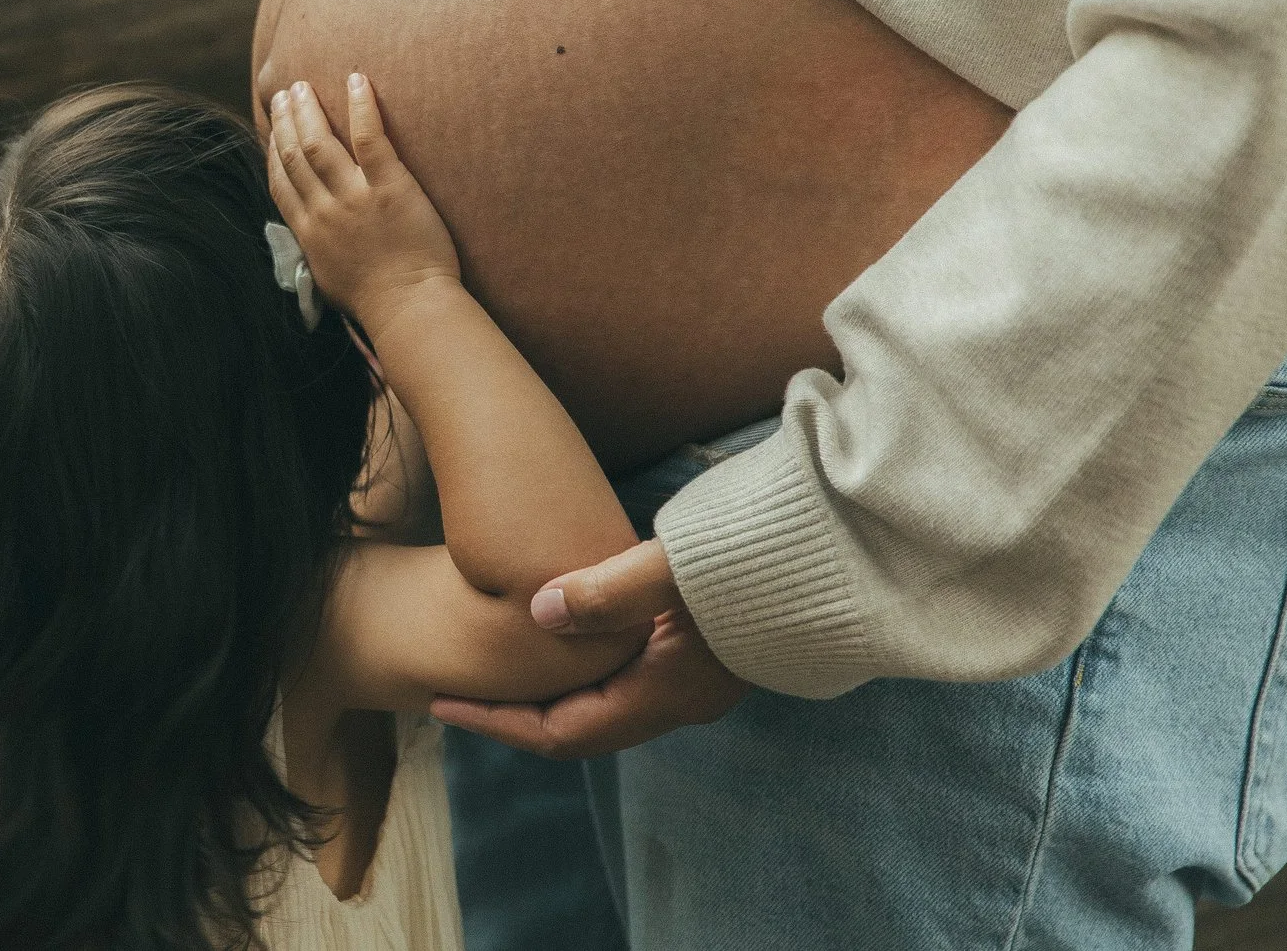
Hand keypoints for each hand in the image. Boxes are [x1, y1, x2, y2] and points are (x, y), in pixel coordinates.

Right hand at [266, 74, 460, 331]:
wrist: (409, 308)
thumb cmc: (376, 301)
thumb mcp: (328, 280)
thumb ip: (315, 251)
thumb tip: (309, 238)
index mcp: (308, 232)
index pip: (280, 181)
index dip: (274, 149)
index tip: (274, 127)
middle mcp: (323, 210)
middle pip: (294, 154)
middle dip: (286, 119)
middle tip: (286, 93)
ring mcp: (355, 197)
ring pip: (319, 142)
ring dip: (308, 109)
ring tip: (305, 85)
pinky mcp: (390, 188)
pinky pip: (369, 138)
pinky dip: (361, 107)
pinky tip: (356, 79)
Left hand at [429, 538, 750, 757]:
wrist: (846, 554)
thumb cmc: (762, 557)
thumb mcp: (675, 566)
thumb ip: (606, 588)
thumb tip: (537, 611)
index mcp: (667, 691)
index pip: (561, 732)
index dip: (496, 721)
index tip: (440, 702)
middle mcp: (681, 699)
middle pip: (577, 728)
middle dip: (512, 713)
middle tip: (452, 688)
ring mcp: (696, 681)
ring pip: (601, 705)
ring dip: (547, 691)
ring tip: (493, 666)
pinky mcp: (704, 655)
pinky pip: (624, 680)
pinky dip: (581, 670)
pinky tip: (556, 640)